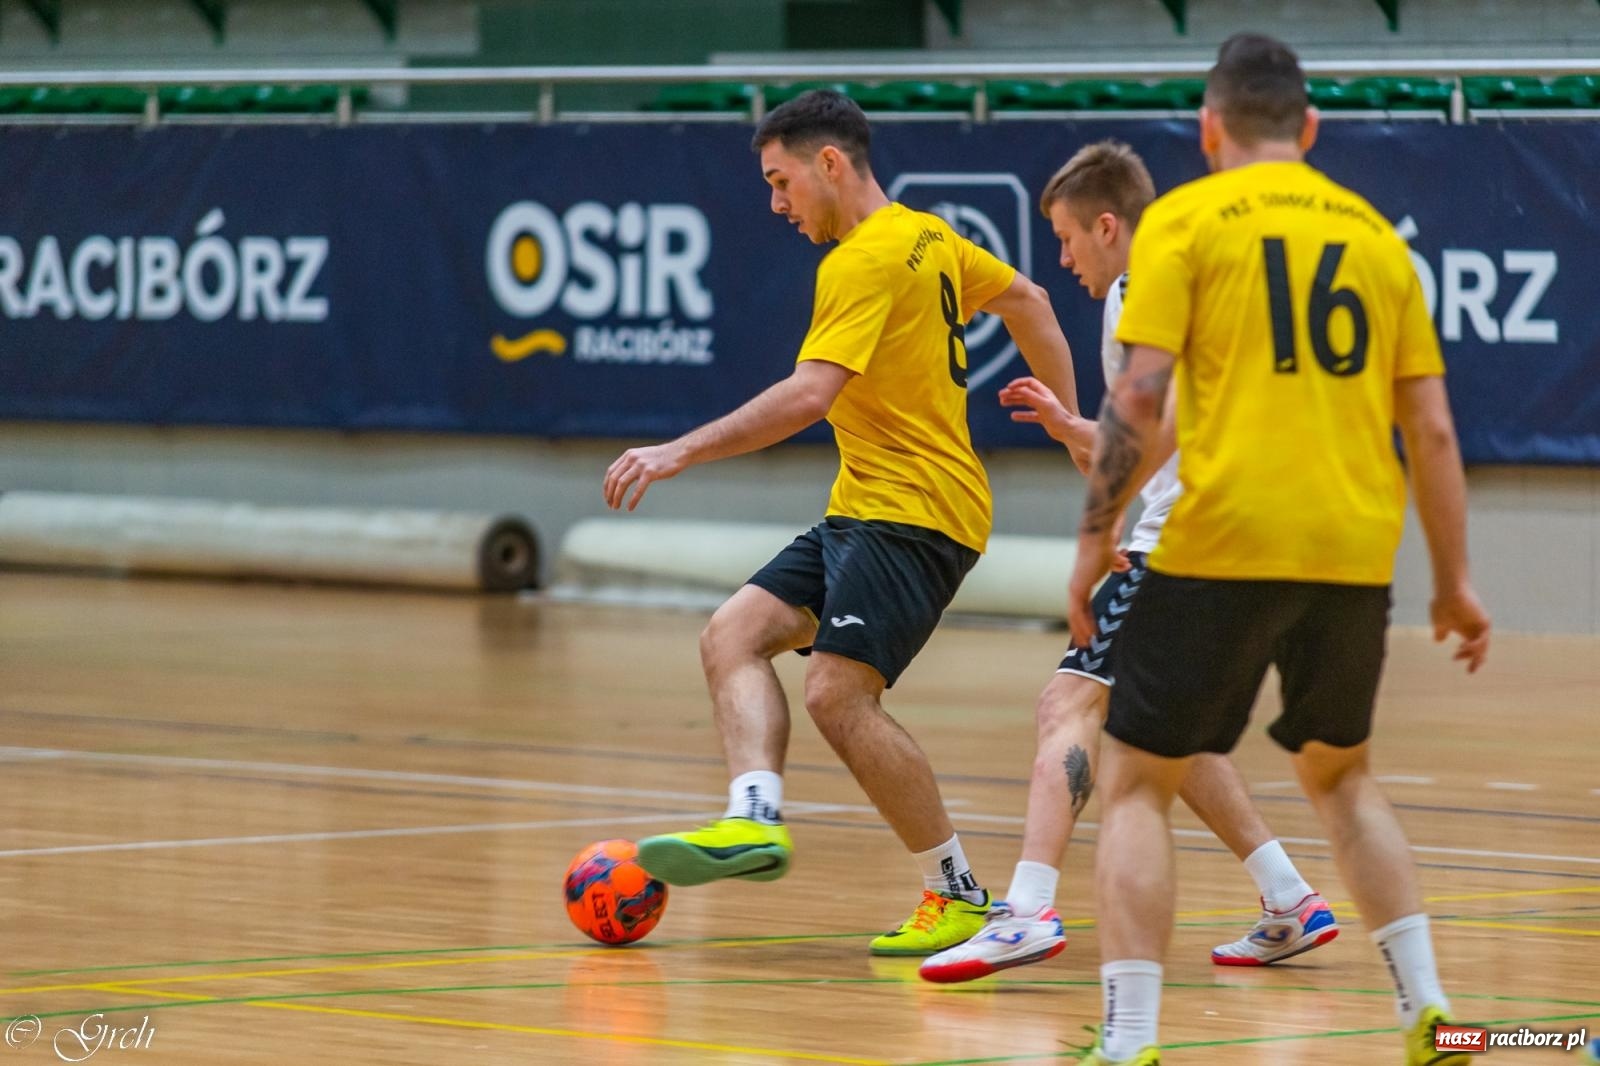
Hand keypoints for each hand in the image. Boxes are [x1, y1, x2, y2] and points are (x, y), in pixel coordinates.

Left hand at [603, 442, 688, 510]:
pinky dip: (632, 500)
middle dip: (609, 494)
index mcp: (628, 455)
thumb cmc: (663, 458)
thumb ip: (632, 465)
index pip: (611, 471)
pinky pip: (638, 489)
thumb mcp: (643, 457)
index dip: (606, 485)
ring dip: (616, 497)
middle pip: (613, 478)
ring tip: (616, 507)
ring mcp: (641, 465)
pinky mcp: (650, 473)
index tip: (607, 496)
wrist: (679, 452)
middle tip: (610, 504)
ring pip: (622, 483)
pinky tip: (630, 507)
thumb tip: (622, 479)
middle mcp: (632, 458)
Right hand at [999, 376, 1094, 471]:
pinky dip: (1021, 415)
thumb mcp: (1044, 404)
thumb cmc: (1058, 416)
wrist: (1067, 430)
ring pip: (1025, 402)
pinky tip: (1013, 416)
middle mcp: (1042, 398)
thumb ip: (1032, 396)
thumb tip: (1019, 389)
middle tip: (1000, 396)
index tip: (1008, 388)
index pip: (1029, 382)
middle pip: (1024, 392)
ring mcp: (1042, 408)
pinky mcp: (1042, 417)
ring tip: (1002, 403)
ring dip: (1014, 401)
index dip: (1018, 383)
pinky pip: (1029, 414)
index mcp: (1043, 392)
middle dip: (1012, 393)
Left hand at [1068, 530, 1117, 645]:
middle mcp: (1076, 587)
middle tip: (1084, 644)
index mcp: (1083, 581)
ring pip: (1075, 616)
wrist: (1099, 539)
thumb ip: (1117, 563)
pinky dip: (1083, 625)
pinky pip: (1078, 612)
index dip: (1086, 619)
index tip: (1090, 631)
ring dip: (1080, 631)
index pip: (1083, 605)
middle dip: (1080, 630)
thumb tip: (1126, 565)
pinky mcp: (1078, 589)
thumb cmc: (1105, 546)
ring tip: (1086, 645)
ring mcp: (1075, 588)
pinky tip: (1089, 636)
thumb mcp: (1113, 559)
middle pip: (1076, 613)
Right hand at [1431, 583, 1489, 672]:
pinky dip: (1475, 645)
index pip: (1472, 649)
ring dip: (1472, 653)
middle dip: (1475, 661)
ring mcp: (1481, 626)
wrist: (1447, 592)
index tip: (1456, 661)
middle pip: (1481, 650)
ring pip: (1483, 646)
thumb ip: (1440, 631)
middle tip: (1470, 671)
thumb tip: (1438, 640)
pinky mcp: (1484, 622)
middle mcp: (1476, 630)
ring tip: (1458, 654)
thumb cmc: (1442, 604)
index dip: (1467, 657)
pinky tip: (1465, 646)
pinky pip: (1483, 638)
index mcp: (1467, 631)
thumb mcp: (1439, 622)